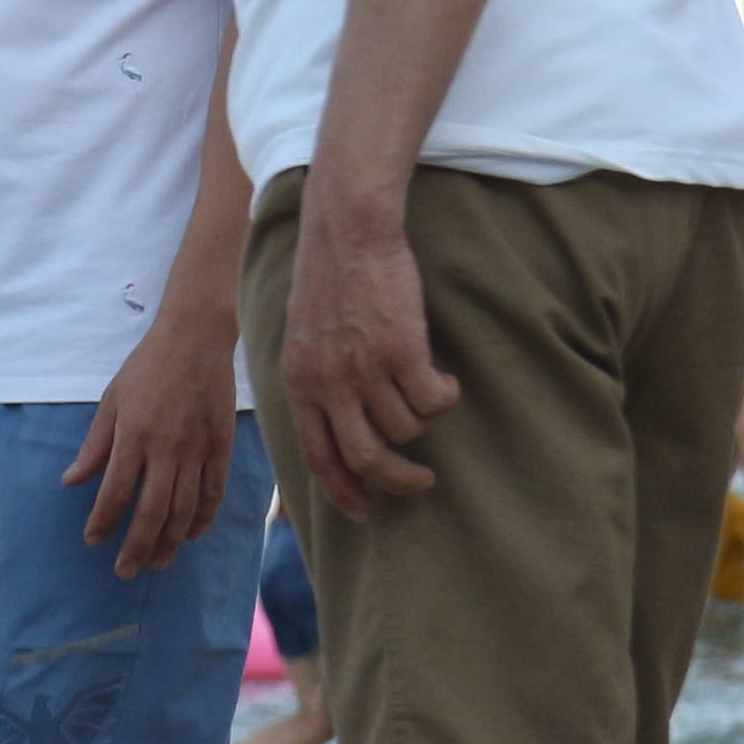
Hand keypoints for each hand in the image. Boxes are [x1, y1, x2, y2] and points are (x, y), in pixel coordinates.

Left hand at [71, 315, 238, 574]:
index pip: (115, 491)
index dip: (103, 521)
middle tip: (126, 571)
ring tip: (156, 563)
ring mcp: (197, 449)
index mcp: (133, 434)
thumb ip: (95, 446)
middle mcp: (166, 447)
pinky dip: (202, 518)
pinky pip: (213, 492)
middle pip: (152, 510)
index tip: (94, 541)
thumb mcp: (111, 400)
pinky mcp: (220, 447)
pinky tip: (191, 536)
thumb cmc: (146, 367)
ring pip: (185, 509)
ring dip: (169, 541)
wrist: (195, 340)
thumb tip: (71, 482)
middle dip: (137, 546)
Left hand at [274, 210, 457, 520]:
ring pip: (406, 428)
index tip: (365, 514)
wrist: (346, 229)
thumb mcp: (301, 337)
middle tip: (421, 482)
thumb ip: (314, 381)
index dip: (344, 492)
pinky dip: (444, 397)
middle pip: (366, 459)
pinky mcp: (402, 350)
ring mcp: (365, 368)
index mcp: (299, 382)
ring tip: (426, 392)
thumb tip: (336, 424)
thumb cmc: (328, 278)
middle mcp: (329, 383)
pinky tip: (444, 378)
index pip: (319, 456)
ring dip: (422, 420)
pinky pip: (433, 400)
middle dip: (397, 481)